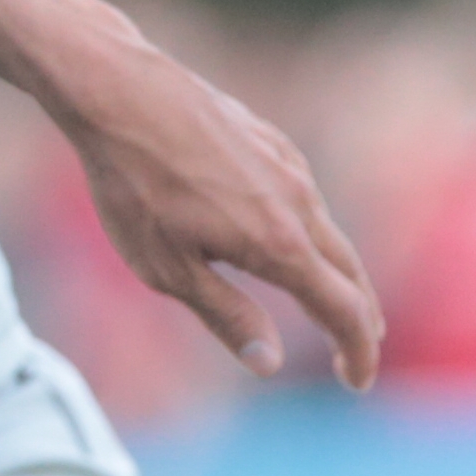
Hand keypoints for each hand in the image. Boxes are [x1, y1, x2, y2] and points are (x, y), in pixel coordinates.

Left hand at [52, 41, 381, 387]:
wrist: (117, 93)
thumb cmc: (131, 184)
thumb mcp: (166, 267)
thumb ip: (225, 315)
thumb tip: (271, 365)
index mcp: (280, 245)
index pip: (344, 312)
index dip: (358, 352)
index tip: (357, 383)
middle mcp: (299, 203)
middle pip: (350, 273)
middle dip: (358, 318)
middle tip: (358, 349)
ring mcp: (288, 166)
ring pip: (329, 231)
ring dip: (338, 272)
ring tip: (332, 298)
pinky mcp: (269, 139)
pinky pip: (304, 195)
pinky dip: (312, 230)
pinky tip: (291, 235)